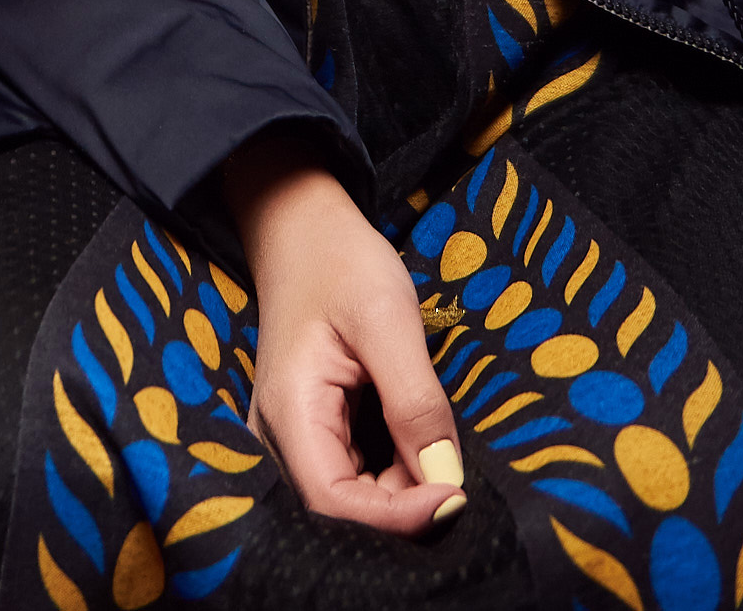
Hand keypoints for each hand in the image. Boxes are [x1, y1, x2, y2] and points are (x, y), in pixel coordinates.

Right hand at [222, 134, 462, 534]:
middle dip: (405, 505)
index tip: (457, 499)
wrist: (304, 227)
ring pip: (354, 493)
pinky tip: (420, 440)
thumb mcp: (387, 321)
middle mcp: (281, 437)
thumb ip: (415, 403)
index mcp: (289, 413)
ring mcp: (295, 434)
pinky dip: (395, 468)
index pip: (335, 501)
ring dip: (404, 488)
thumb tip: (447, 480)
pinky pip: (356, 470)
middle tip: (461, 479)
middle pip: (344, 507)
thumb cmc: (339, 262)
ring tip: (443, 450)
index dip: (398, 516)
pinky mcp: (315, 428)